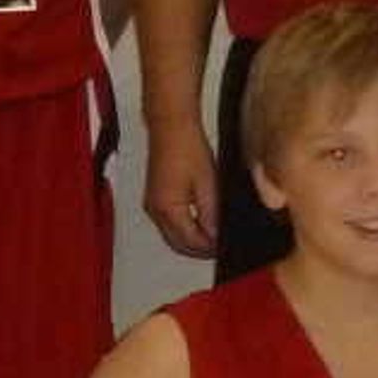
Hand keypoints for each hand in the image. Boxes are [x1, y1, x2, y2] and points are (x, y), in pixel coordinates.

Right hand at [144, 118, 218, 261]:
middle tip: (221, 248)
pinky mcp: (153, 198)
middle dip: (199, 250)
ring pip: (172, 237)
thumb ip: (212, 215)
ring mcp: (152, 205)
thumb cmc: (187, 147)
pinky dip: (183, 229)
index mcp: (168, 209)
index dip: (211, 248)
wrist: (170, 126)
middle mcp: (155, 211)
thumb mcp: (209, 185)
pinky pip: (168, 224)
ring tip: (214, 236)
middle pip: (178, 245)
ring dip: (191, 241)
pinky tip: (200, 223)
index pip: (191, 242)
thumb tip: (216, 236)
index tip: (226, 248)